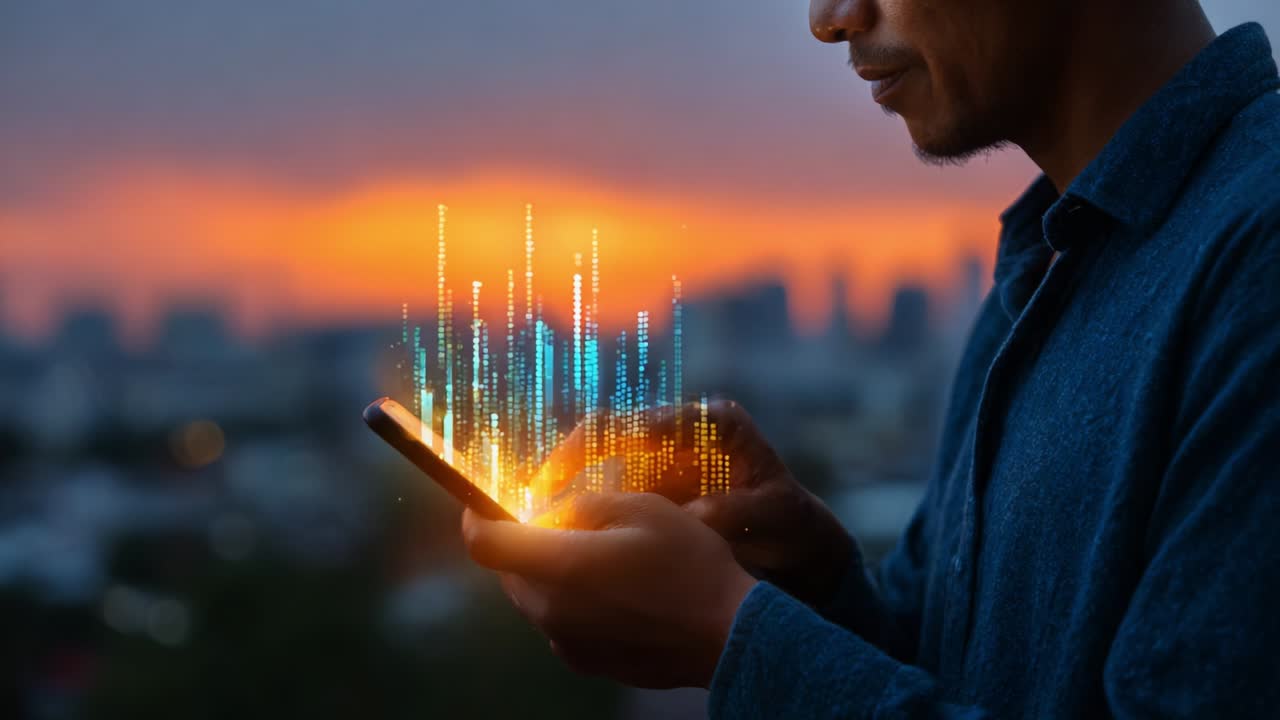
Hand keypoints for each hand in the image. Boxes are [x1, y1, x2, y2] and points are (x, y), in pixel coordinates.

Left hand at [461, 492, 756, 688]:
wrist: (727, 633)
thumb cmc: (687, 562)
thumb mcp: (639, 507)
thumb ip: (581, 505)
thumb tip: (549, 511)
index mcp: (558, 567)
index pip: (484, 543)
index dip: (476, 516)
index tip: (484, 502)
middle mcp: (550, 611)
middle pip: (508, 571)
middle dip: (522, 542)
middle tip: (561, 521)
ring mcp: (566, 642)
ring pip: (534, 597)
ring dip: (549, 572)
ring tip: (598, 555)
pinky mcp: (586, 662)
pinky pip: (560, 622)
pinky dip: (571, 601)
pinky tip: (616, 592)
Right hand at [533, 399, 855, 608]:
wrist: (797, 547)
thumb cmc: (790, 525)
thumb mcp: (774, 517)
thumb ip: (736, 512)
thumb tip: (693, 518)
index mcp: (712, 424)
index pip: (643, 422)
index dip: (596, 443)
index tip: (561, 473)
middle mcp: (681, 435)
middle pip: (608, 438)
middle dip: (566, 468)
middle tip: (534, 503)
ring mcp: (665, 462)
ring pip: (602, 471)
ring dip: (570, 495)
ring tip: (540, 527)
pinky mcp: (655, 490)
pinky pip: (611, 497)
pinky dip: (587, 516)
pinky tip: (563, 540)